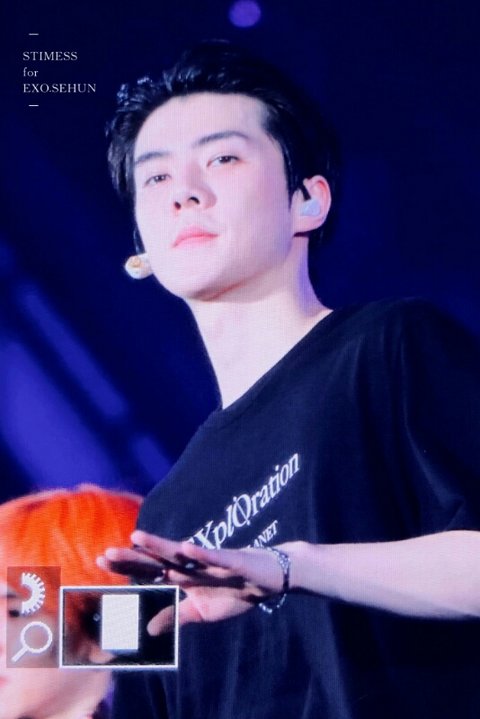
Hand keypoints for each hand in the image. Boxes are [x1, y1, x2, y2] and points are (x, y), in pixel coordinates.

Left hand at [97, 530, 293, 633]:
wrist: (269, 581)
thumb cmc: (234, 592)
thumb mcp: (202, 612)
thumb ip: (176, 616)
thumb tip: (148, 629)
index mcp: (182, 576)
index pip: (149, 570)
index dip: (126, 566)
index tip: (100, 561)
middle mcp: (191, 564)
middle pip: (157, 559)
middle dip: (132, 557)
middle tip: (106, 554)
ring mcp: (209, 560)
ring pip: (180, 552)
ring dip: (159, 546)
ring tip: (137, 538)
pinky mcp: (230, 560)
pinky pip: (214, 557)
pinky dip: (201, 553)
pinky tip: (187, 549)